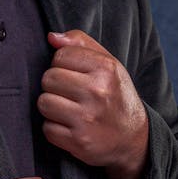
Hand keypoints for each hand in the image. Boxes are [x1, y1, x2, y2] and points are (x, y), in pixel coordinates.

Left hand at [38, 30, 148, 178]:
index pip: (60, 55)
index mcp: (106, 68)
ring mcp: (88, 118)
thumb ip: (80, 43)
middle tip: (70, 94)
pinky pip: (47, 129)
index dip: (62, 64)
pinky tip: (70, 127)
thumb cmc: (115, 94)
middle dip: (54, 86)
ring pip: (44, 103)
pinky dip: (54, 129)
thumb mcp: (108, 64)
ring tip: (68, 110)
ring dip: (51, 107)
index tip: (74, 75)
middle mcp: (98, 92)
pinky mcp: (79, 141)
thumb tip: (51, 37)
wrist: (134, 138)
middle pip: (48, 78)